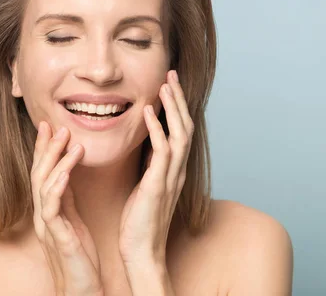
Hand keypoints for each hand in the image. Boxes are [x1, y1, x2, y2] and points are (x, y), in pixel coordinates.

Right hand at [31, 121, 103, 295]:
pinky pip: (52, 207)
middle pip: (39, 173)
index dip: (44, 149)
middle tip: (54, 125)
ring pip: (43, 185)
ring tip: (68, 140)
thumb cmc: (79, 256)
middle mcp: (42, 214)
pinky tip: (66, 171)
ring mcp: (47, 225)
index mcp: (48, 209)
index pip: (44, 172)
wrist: (81, 288)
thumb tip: (68, 171)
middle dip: (45, 147)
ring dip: (55, 160)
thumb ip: (68, 197)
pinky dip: (58, 186)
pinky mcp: (57, 236)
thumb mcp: (73, 220)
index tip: (49, 126)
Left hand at [118, 70, 193, 264]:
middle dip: (178, 99)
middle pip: (184, 126)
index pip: (180, 131)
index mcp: (174, 170)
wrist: (142, 250)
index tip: (169, 85)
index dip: (176, 107)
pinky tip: (148, 112)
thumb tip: (148, 145)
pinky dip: (157, 130)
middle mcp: (177, 170)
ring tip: (165, 84)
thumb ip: (151, 165)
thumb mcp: (148, 186)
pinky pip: (161, 152)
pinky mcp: (158, 186)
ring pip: (179, 134)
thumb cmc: (141, 220)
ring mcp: (171, 178)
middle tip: (171, 74)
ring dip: (173, 108)